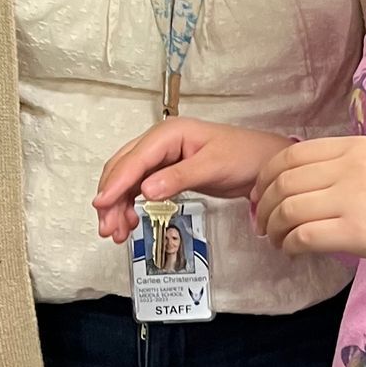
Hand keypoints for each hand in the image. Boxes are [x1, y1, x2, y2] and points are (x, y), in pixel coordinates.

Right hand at [94, 118, 292, 242]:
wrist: (264, 162)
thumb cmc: (243, 156)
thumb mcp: (212, 167)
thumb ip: (178, 178)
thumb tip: (146, 191)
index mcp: (168, 133)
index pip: (134, 160)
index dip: (116, 183)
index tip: (101, 205)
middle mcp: (160, 142)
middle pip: (123, 169)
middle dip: (111, 198)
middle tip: (107, 228)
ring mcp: (161, 157)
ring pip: (128, 181)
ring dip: (118, 206)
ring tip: (116, 233)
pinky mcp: (166, 172)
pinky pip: (140, 188)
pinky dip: (131, 205)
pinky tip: (129, 223)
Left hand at [253, 135, 365, 287]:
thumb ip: (346, 167)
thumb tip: (301, 184)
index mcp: (359, 146)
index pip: (293, 154)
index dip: (267, 176)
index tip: (261, 195)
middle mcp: (354, 165)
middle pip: (286, 181)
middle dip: (265, 205)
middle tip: (263, 223)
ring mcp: (356, 197)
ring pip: (290, 208)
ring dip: (274, 228)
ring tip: (276, 240)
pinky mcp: (359, 231)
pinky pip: (305, 235)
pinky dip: (290, 244)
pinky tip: (292, 251)